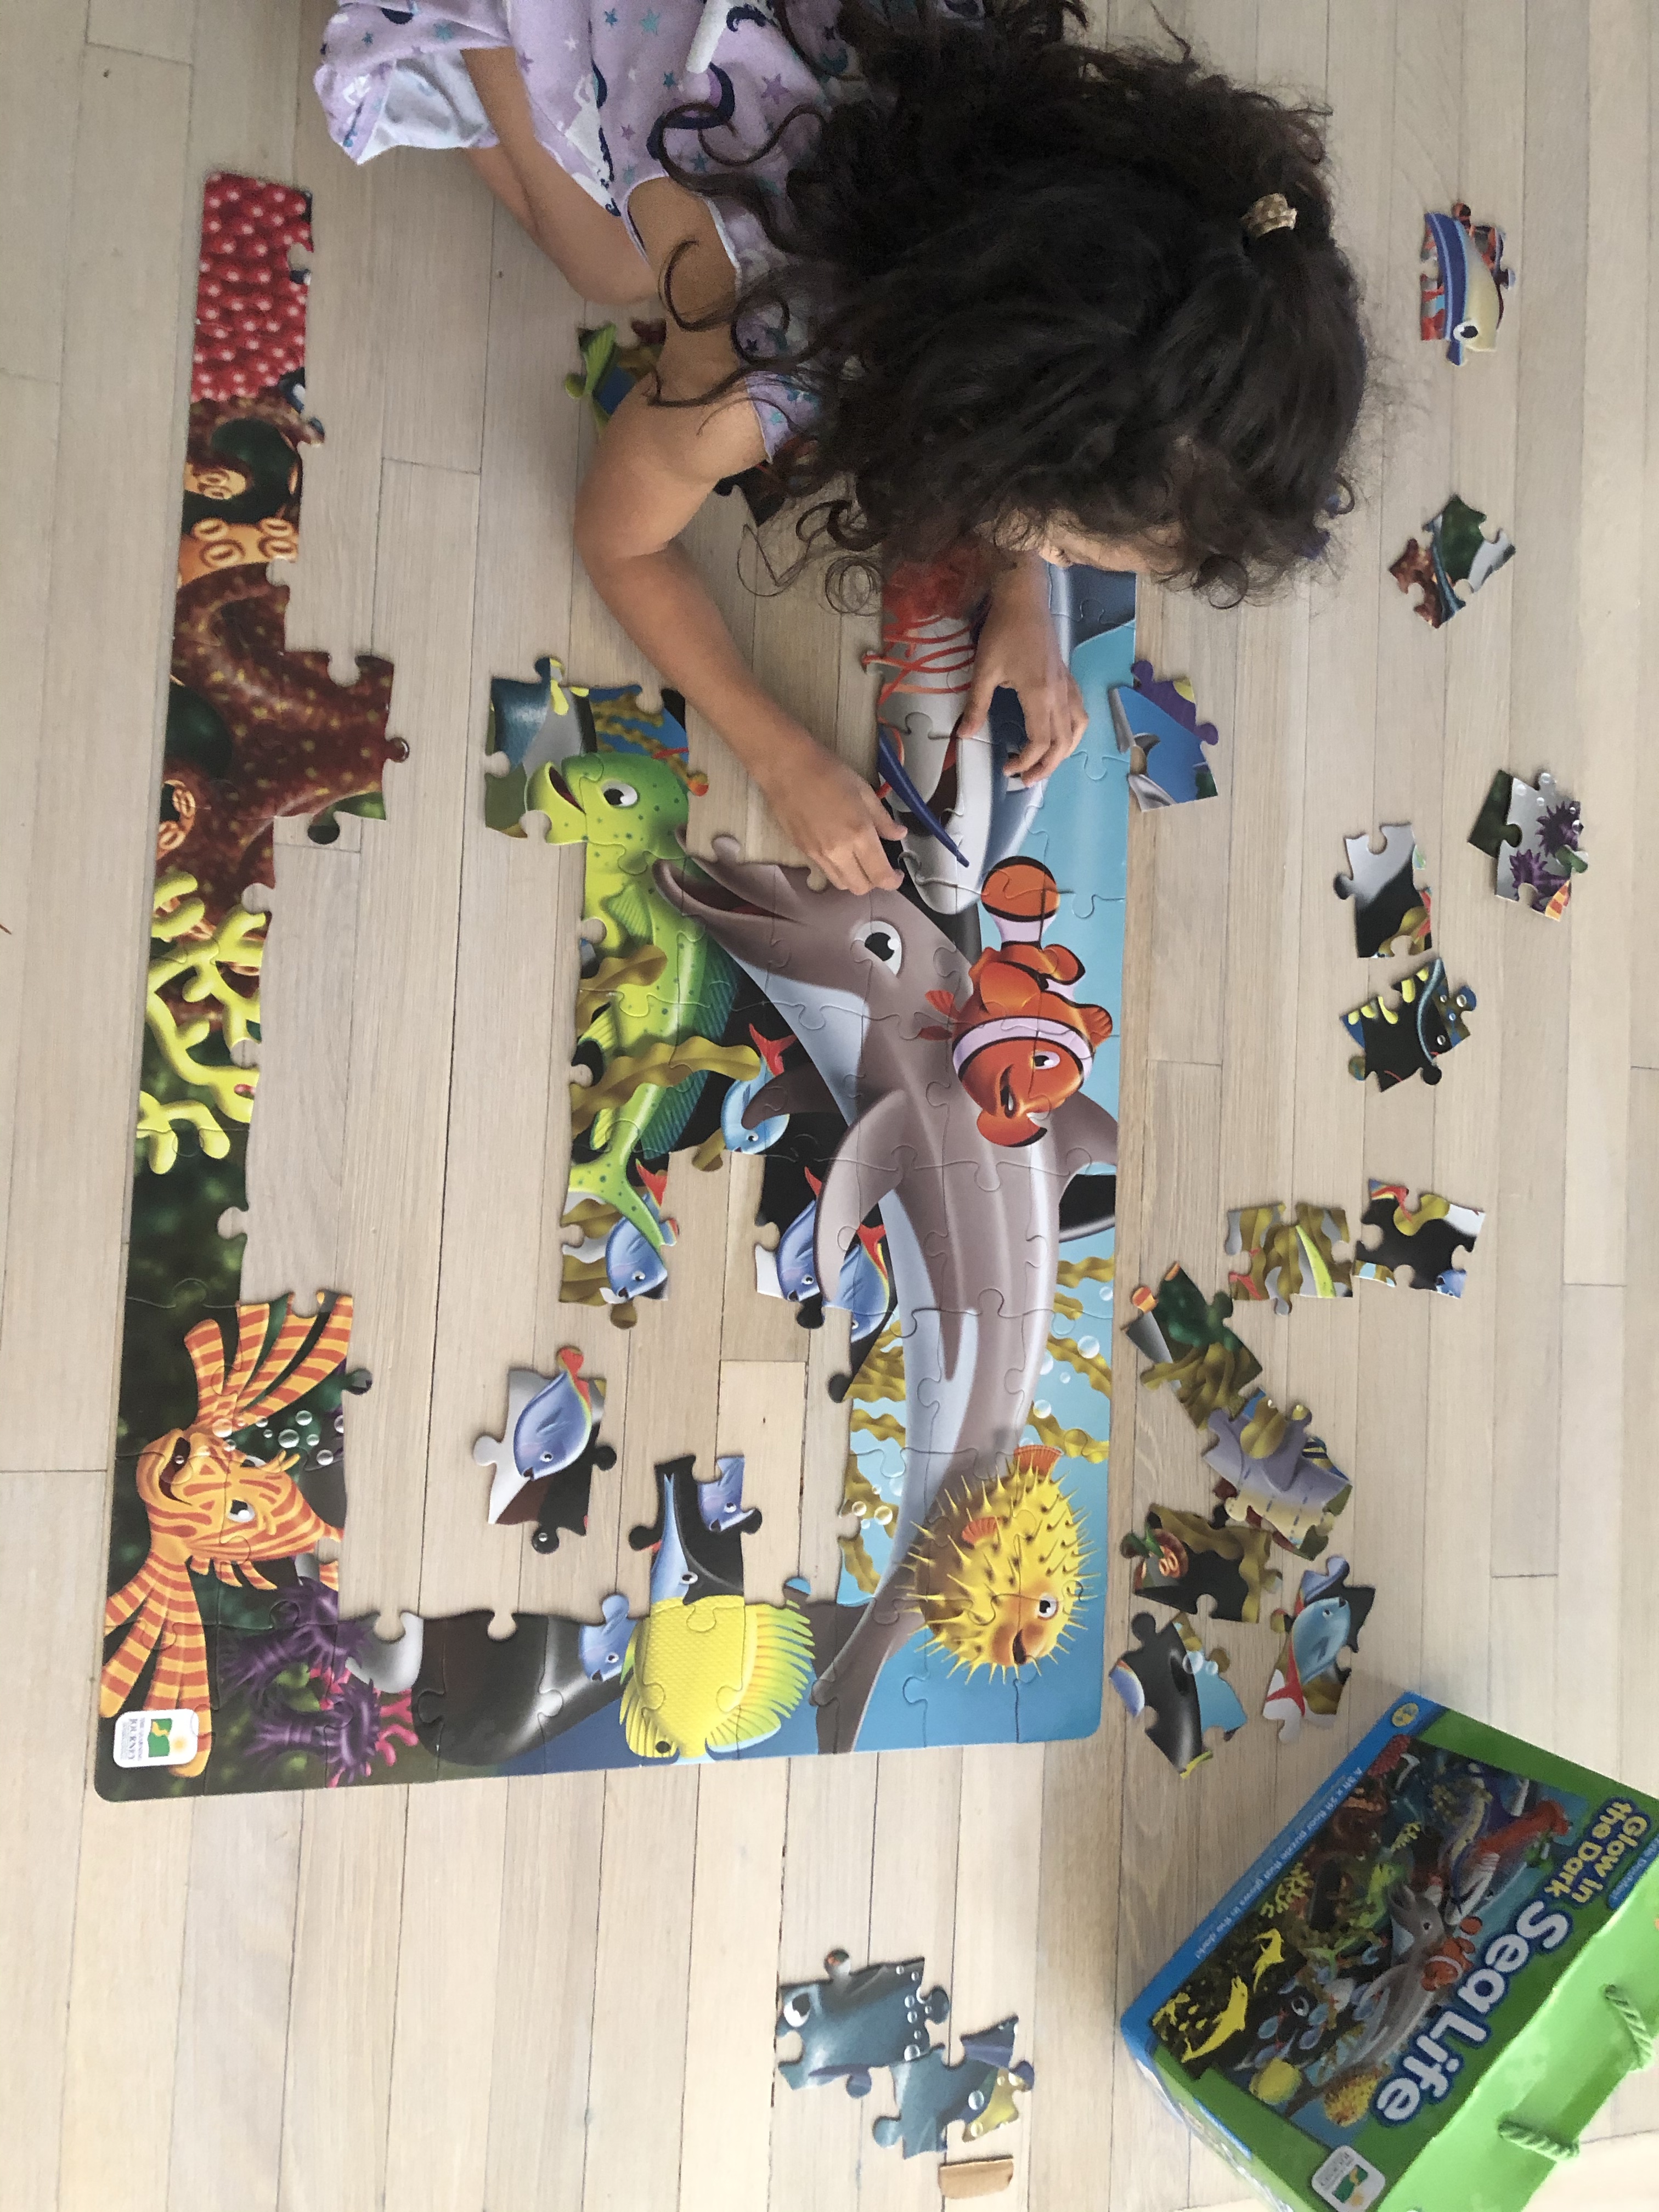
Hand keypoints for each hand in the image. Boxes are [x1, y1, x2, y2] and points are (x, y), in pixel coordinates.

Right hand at [763, 740, 903, 893]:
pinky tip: (840, 852)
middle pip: (860, 887)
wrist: (787, 768)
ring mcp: (818, 854)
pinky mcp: (803, 852)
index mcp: (859, 835)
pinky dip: (837, 869)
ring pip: (841, 884)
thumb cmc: (828, 773)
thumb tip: (898, 834)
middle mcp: (839, 851)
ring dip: (854, 878)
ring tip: (859, 861)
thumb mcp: (864, 792)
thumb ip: (883, 819)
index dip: (892, 881)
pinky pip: (825, 871)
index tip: (897, 875)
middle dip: (873, 882)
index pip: (880, 875)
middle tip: (879, 867)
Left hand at [960, 558, 1086, 782]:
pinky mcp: (1068, 679)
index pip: (1040, 742)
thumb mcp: (984, 670)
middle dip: (1045, 767)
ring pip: (1076, 730)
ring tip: (1044, 764)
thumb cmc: (1003, 631)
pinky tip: (1060, 736)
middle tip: (1026, 780)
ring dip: (1063, 753)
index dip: (1026, 761)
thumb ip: (976, 705)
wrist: (1024, 599)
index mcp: (1040, 695)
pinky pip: (1079, 713)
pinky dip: (1072, 732)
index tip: (1007, 768)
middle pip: (1062, 743)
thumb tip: (964, 734)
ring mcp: (1068, 686)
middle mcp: (1060, 694)